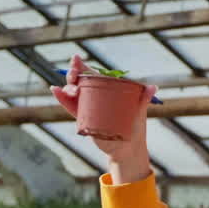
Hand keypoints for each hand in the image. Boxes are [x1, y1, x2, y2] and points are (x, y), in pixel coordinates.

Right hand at [50, 54, 157, 183]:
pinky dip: (61, 98)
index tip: (76, 59)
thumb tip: (153, 88)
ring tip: (70, 89)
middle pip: (80, 80)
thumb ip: (143, 99)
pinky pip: (70, 106)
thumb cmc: (135, 127)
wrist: (126, 148)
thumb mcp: (138, 111)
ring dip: (67, 86)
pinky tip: (55, 91)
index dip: (83, 65)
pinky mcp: (83, 117)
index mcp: (108, 88)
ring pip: (73, 92)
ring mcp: (88, 105)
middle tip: (73, 74)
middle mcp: (96, 94)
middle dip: (73, 74)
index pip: (93, 73)